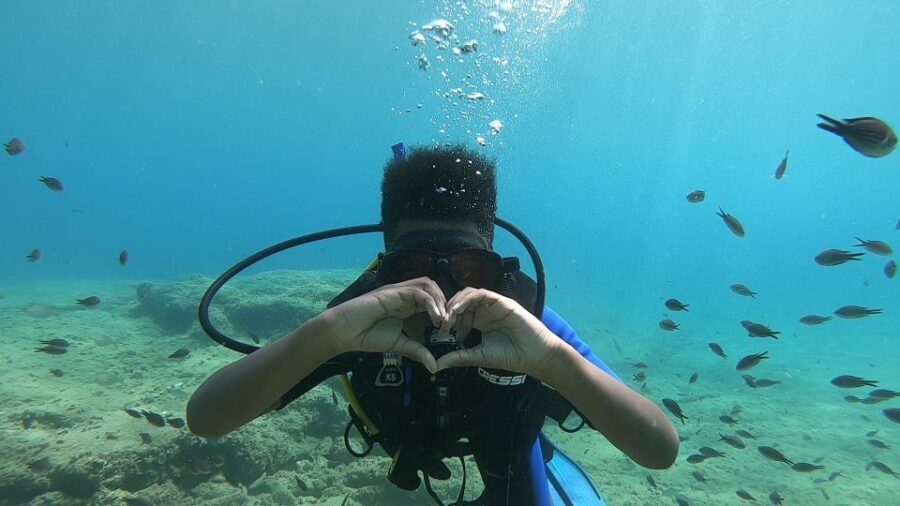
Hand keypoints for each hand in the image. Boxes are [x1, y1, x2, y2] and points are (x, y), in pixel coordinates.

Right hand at [318, 277, 445, 372]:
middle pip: (433, 288)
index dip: (443, 310)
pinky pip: (417, 291)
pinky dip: (430, 302)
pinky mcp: (393, 292)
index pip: (432, 299)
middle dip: (445, 303)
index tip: (448, 329)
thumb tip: (435, 367)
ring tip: (443, 319)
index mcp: (407, 305)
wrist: (345, 331)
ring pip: (427, 285)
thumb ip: (417, 351)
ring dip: (440, 300)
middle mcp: (404, 295)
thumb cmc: (367, 336)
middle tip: (449, 322)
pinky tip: (435, 316)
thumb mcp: (399, 345)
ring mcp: (398, 291)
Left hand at [435, 288, 561, 378]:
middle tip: (440, 322)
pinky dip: (467, 299)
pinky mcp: (502, 301)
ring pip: (468, 295)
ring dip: (455, 303)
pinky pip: (481, 294)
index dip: (446, 320)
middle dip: (447, 310)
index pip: (458, 314)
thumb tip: (437, 365)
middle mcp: (485, 311)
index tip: (439, 331)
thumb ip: (459, 357)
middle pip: (460, 302)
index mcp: (479, 322)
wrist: (533, 356)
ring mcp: (493, 305)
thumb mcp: (479, 356)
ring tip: (447, 315)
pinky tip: (459, 309)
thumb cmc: (510, 356)